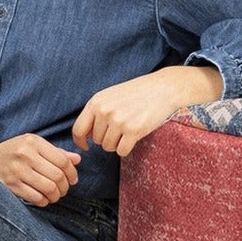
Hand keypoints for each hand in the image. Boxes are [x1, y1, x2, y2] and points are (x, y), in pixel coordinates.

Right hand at [0, 132, 81, 205]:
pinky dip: (44, 201)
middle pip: (57, 176)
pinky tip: (44, 198)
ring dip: (56, 195)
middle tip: (64, 189)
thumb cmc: (13, 152)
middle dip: (65, 187)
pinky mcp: (11, 185)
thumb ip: (56, 152)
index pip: (62, 160)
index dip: (72, 173)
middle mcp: (25, 154)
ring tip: (55, 195)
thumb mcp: (33, 145)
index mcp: (33, 141)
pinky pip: (36, 198)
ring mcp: (17, 171)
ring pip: (49, 188)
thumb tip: (77, 159)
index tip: (73, 179)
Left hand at [72, 65, 221, 159]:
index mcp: (96, 101)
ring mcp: (119, 121)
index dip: (80, 141)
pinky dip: (127, 148)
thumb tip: (85, 136)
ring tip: (128, 129)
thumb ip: (96, 112)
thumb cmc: (137, 92)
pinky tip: (135, 136)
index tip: (86, 146)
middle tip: (121, 127)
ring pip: (108, 147)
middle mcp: (105, 111)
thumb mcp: (111, 96)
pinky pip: (121, 151)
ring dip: (117, 143)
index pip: (78, 129)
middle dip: (107, 138)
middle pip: (96, 141)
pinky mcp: (133, 131)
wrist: (163, 88)